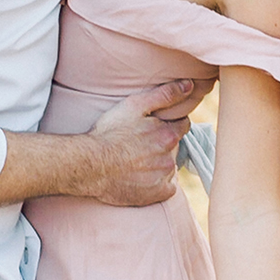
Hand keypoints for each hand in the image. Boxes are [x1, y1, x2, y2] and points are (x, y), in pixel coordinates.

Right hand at [84, 81, 198, 205]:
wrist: (90, 164)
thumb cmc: (109, 133)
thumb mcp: (134, 106)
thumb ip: (165, 94)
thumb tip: (189, 85)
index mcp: (168, 135)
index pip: (182, 126)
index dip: (169, 124)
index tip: (154, 128)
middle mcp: (170, 157)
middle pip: (174, 147)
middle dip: (162, 144)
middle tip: (141, 145)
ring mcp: (164, 177)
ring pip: (169, 167)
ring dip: (159, 163)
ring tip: (136, 161)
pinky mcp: (157, 194)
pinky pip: (167, 188)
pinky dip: (158, 184)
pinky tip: (140, 177)